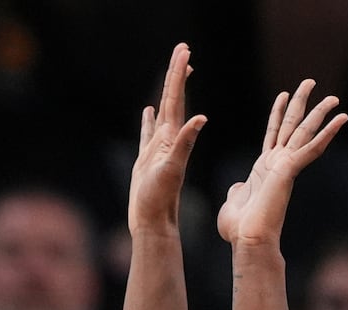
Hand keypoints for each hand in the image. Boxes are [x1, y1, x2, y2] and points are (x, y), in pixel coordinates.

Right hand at [129, 44, 207, 231]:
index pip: (176, 98)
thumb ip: (185, 143)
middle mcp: (168, 139)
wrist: (153, 223)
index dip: (179, 74)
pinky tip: (148, 111)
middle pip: (172, 99)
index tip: (185, 51)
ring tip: (172, 74)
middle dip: (177, 74)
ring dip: (166, 92)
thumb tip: (201, 118)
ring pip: (162, 113)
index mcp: (173, 137)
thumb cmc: (159, 199)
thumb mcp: (173, 169)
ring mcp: (157, 148)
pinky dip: (148, 120)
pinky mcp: (147, 160)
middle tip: (183, 48)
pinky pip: (147, 133)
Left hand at [216, 80, 345, 247]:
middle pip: (292, 126)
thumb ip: (237, 191)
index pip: (273, 133)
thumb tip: (238, 188)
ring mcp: (285, 166)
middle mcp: (278, 163)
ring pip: (305, 133)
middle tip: (309, 81)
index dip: (278, 114)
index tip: (283, 95)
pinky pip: (312, 148)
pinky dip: (328, 133)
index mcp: (264, 168)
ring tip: (333, 97)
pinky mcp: (290, 171)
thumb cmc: (239, 229)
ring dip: (319, 113)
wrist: (247, 239)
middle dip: (301, 103)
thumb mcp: (234, 202)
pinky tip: (343, 119)